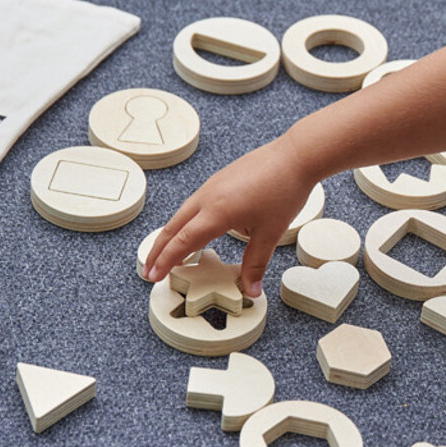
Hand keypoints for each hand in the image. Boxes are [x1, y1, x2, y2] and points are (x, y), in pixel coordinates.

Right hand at [141, 136, 316, 296]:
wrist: (295, 156)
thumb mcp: (270, 234)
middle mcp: (208, 197)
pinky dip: (188, 220)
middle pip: (173, 227)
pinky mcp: (220, 179)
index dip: (166, 261)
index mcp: (216, 212)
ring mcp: (212, 185)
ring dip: (173, 234)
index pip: (182, 242)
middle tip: (150, 269)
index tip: (154, 276)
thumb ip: (256, 264)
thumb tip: (251, 290)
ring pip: (183, 214)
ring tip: (170, 253)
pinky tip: (200, 228)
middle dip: (158, 250)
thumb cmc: (284, 190)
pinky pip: (197, 203)